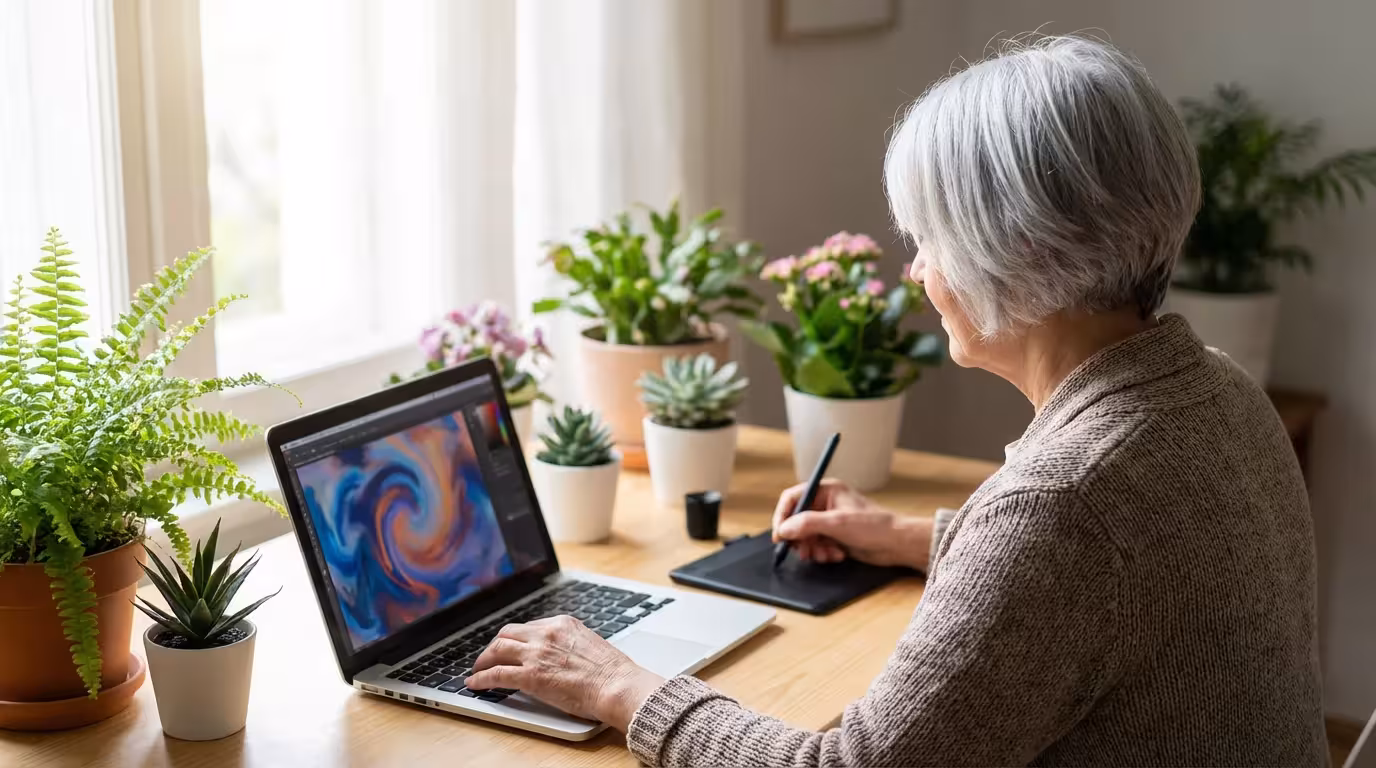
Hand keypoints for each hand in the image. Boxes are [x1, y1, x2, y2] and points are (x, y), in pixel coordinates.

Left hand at [465, 616, 663, 730]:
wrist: (616, 685)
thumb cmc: (611, 671)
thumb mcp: (589, 643)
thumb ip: (569, 643)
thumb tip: (559, 654)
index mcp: (562, 624)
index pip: (528, 627)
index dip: (515, 638)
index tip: (510, 646)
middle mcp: (546, 633)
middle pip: (508, 633)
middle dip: (495, 645)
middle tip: (489, 656)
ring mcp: (536, 653)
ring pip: (497, 649)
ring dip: (484, 659)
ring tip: (478, 669)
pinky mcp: (530, 676)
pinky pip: (497, 674)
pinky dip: (481, 678)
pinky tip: (475, 683)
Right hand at [771, 479, 931, 568]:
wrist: (897, 544)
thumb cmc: (874, 526)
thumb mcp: (837, 523)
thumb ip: (807, 524)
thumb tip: (784, 529)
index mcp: (826, 490)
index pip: (793, 498)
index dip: (782, 516)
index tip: (779, 535)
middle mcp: (826, 504)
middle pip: (796, 520)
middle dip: (800, 538)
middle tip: (804, 551)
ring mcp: (830, 521)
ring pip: (805, 536)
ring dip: (813, 549)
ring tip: (827, 554)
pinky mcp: (835, 537)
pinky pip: (817, 546)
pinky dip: (823, 553)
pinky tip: (837, 555)